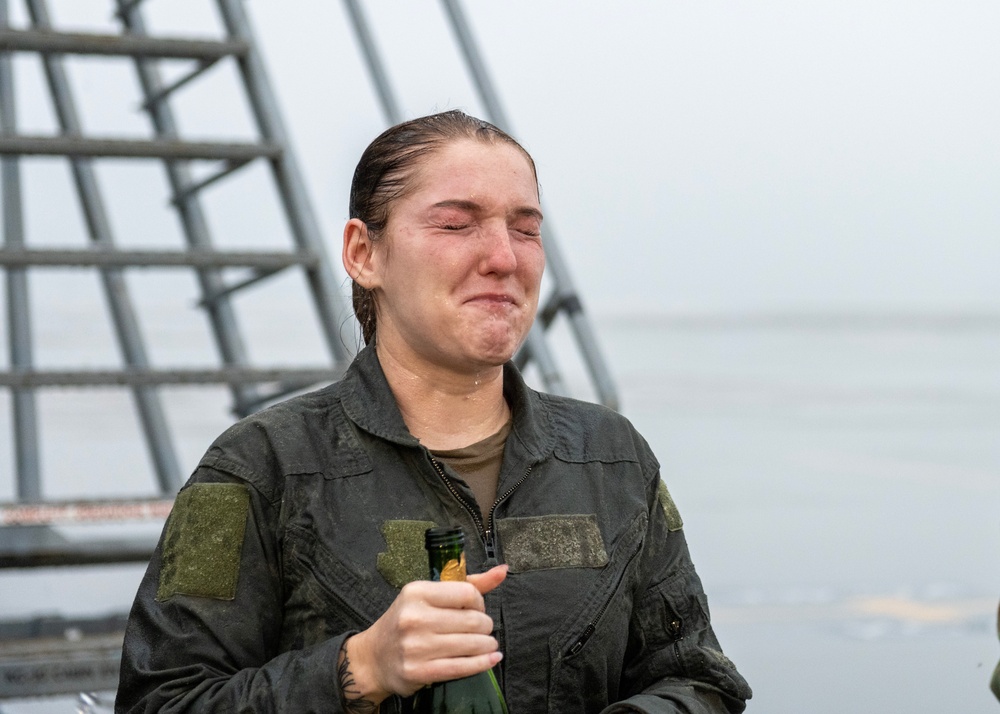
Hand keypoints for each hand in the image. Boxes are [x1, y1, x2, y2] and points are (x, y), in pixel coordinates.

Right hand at [339, 564, 507, 706]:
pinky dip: (482, 663)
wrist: (373, 658)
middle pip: (473, 620)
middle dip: (485, 625)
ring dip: (487, 644)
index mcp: (416, 592)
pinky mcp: (419, 671)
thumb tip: (502, 571)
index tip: (477, 609)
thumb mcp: (428, 596)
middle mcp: (414, 617)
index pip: (467, 593)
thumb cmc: (406, 622)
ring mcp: (416, 646)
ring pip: (471, 644)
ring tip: (487, 644)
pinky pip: (462, 667)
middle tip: (483, 629)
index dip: (480, 602)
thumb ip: (467, 584)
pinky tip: (491, 659)